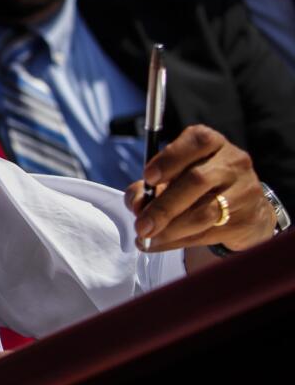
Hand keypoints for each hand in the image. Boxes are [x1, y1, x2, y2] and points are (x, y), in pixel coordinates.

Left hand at [125, 124, 271, 253]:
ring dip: (170, 229)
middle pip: (197, 181)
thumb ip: (148, 187)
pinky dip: (179, 241)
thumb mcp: (174, 177)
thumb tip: (136, 204)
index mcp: (212, 143)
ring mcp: (245, 191)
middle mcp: (232, 162)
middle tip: (141, 225)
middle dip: (163, 206)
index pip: (197, 141)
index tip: (148, 177)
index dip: (170, 158)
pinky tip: (160, 243)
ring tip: (147, 238)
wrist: (247, 211)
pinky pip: (209, 233)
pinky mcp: (247, 219)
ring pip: (205, 212)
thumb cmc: (200, 187)